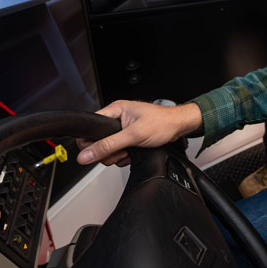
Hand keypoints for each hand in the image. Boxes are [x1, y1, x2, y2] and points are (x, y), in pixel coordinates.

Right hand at [76, 100, 202, 166]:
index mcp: (115, 110)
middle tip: (120, 150)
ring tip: (129, 151)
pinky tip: (133, 154)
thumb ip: (108, 145)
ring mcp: (123, 129)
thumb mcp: (133, 135)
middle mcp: (117, 118)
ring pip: (108, 149)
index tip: (95, 150)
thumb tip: (87, 153)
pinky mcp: (129, 138)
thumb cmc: (162, 123)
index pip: (90, 125)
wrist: (179, 127)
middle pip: (98, 141)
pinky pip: (118, 151)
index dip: (90, 140)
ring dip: (117, 155)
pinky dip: (124, 156)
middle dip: (108, 151)